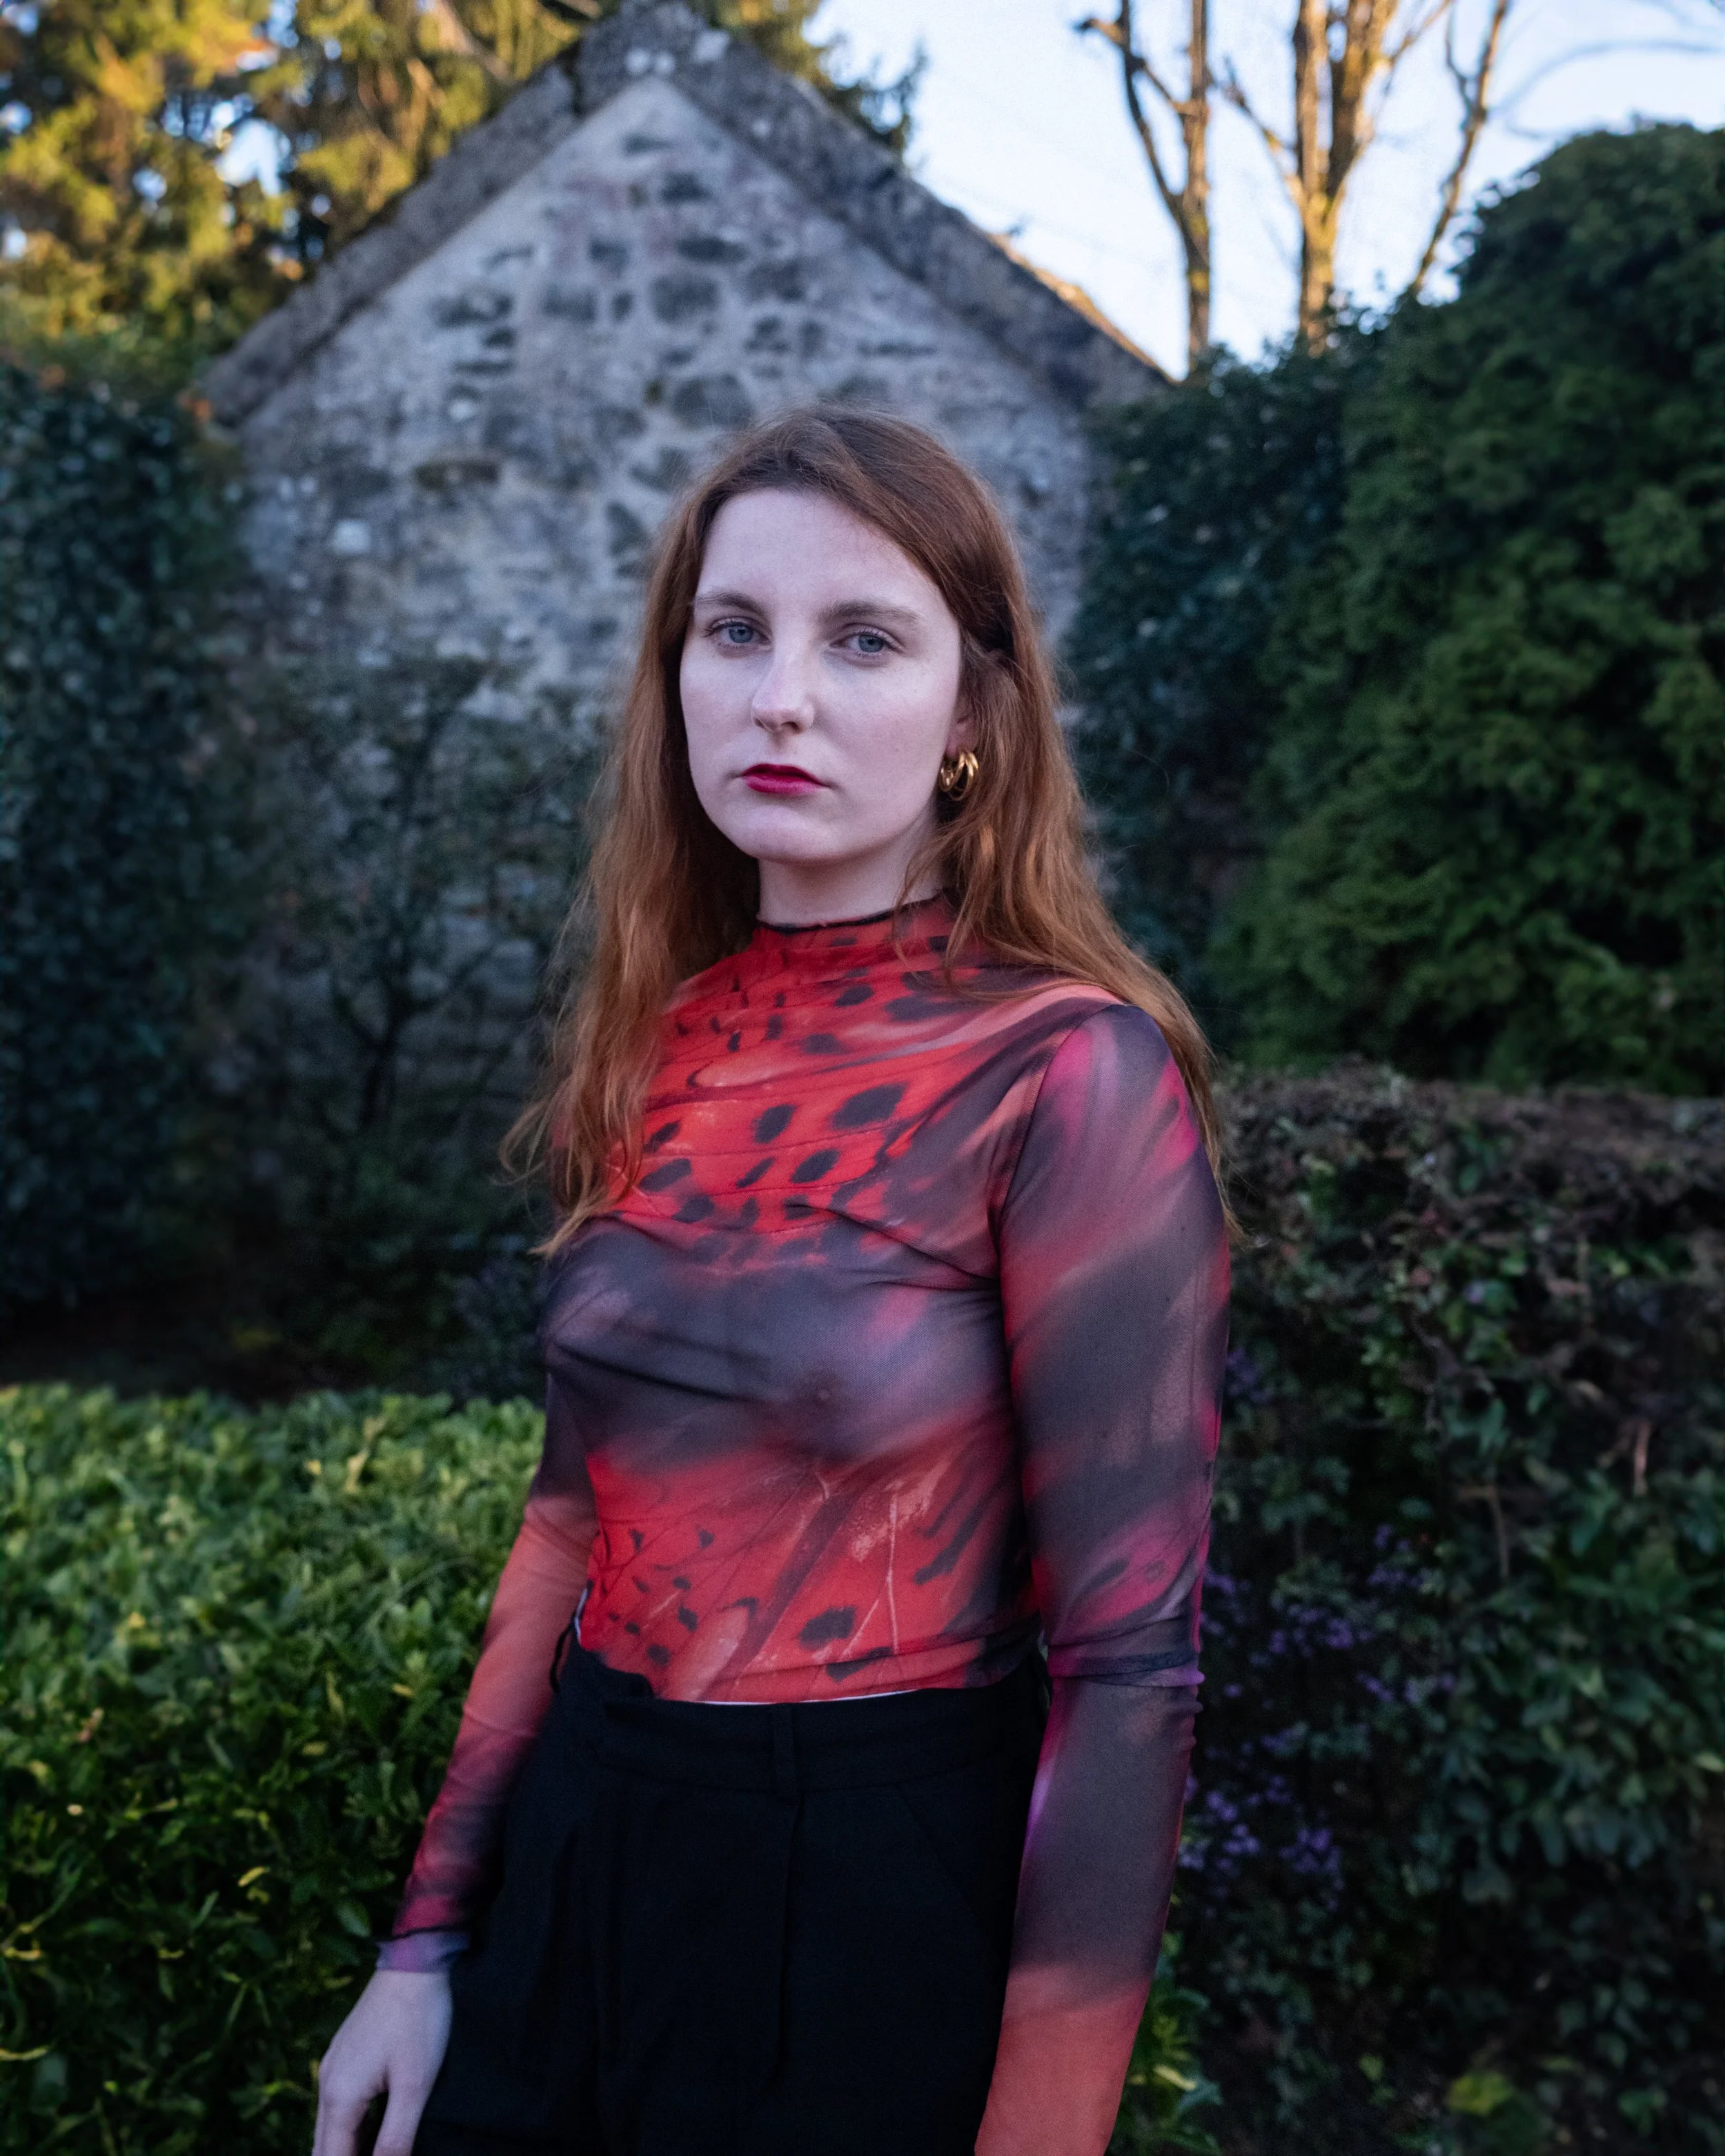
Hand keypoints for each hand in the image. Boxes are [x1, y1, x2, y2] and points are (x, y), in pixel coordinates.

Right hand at [312, 1968, 452, 2155]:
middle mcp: (327, 2084)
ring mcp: (333, 2068)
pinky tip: (372, 2135)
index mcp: (339, 2096)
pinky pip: (338, 2107)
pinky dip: (350, 2129)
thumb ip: (396, 2137)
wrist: (414, 1962)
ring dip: (346, 2148)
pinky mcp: (344, 2056)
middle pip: (323, 2148)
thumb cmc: (418, 2020)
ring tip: (375, 2151)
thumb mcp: (415, 2084)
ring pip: (329, 2129)